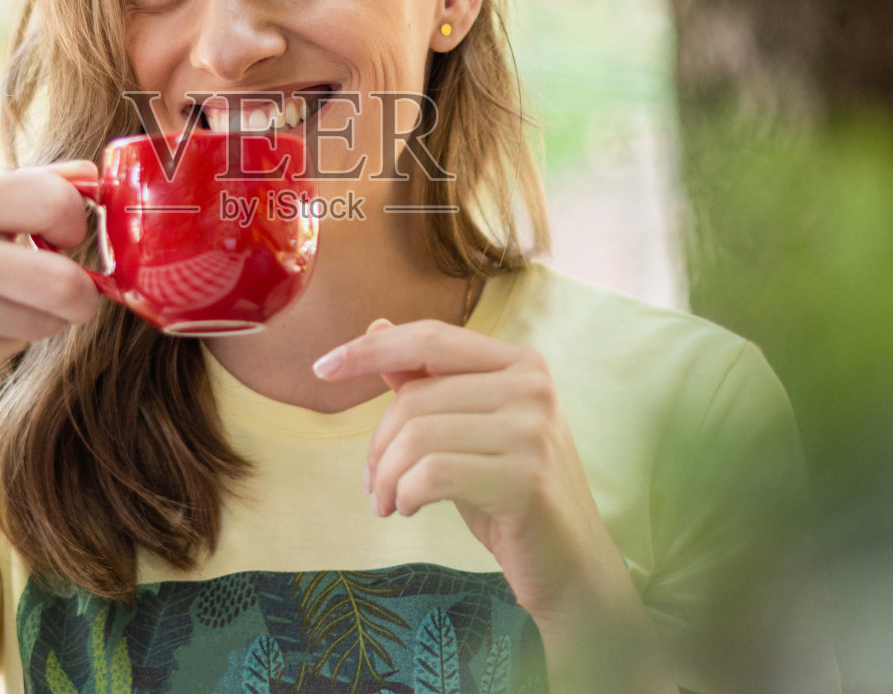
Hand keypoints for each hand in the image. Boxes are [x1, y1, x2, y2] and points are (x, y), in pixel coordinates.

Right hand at [0, 161, 102, 417]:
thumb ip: (24, 191)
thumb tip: (90, 173)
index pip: (55, 200)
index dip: (76, 224)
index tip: (64, 239)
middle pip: (64, 279)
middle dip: (81, 295)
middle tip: (68, 295)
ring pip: (48, 318)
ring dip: (41, 319)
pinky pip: (20, 345)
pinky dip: (10, 342)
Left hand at [311, 318, 636, 626]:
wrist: (571, 563)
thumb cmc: (511, 494)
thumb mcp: (467, 430)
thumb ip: (427, 381)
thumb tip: (376, 327)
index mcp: (520, 362)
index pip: (430, 338)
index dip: (370, 349)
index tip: (321, 368)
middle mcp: (532, 386)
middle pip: (415, 397)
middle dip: (377, 446)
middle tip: (373, 486)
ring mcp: (531, 431)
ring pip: (417, 436)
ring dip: (386, 477)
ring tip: (388, 502)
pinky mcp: (524, 479)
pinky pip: (433, 474)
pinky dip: (406, 494)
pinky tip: (409, 510)